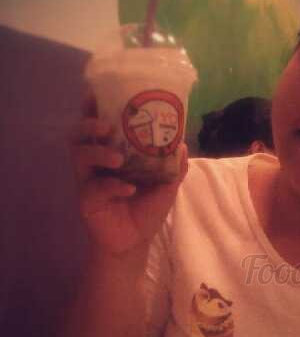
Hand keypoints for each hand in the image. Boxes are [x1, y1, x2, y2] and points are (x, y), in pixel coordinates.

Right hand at [71, 95, 187, 255]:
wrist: (135, 242)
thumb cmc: (146, 209)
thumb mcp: (166, 186)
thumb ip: (174, 166)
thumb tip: (182, 143)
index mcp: (112, 152)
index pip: (98, 124)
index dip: (94, 108)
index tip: (96, 93)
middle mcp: (96, 162)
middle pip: (79, 134)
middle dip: (89, 124)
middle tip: (106, 126)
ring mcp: (88, 180)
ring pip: (80, 155)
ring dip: (98, 152)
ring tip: (118, 158)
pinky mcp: (86, 200)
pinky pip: (95, 187)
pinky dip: (113, 186)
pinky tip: (128, 189)